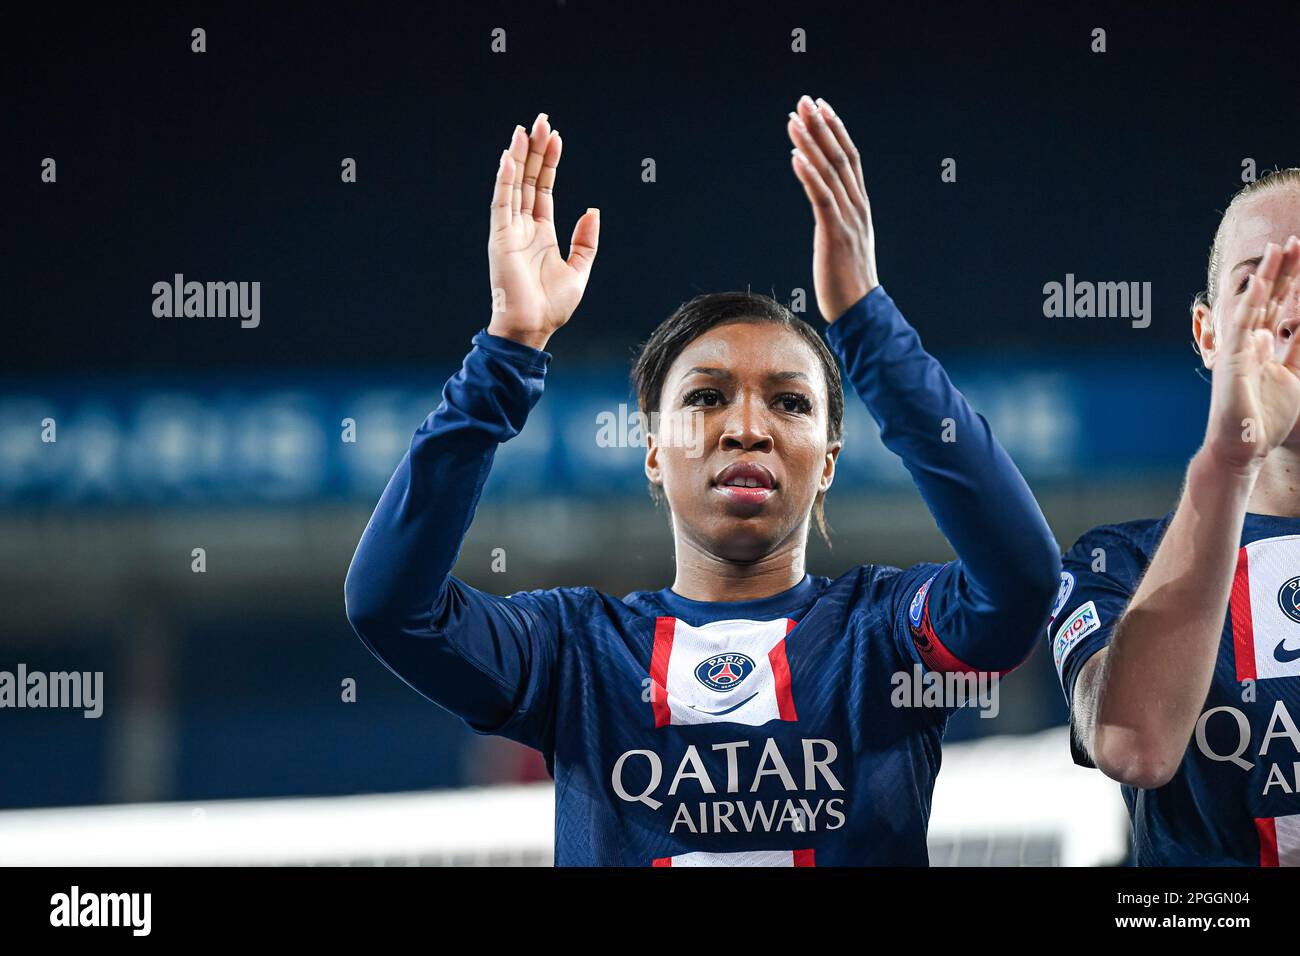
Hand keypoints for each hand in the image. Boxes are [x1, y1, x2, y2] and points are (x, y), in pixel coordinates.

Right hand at [487, 113, 599, 349]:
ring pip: (515, 186)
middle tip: (541, 121)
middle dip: (535, 150)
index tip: (556, 138)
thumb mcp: (579, 270)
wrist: (532, 328)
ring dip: (519, 158)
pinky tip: (510, 160)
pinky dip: (505, 182)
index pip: (545, 189)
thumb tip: (592, 210)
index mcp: (542, 233)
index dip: (550, 163)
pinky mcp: (500, 239)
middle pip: (530, 180)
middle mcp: (524, 227)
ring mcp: (510, 231)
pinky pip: (501, 204)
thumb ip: (585, 242)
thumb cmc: (552, 306)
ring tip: (525, 130)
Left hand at [787, 95, 877, 321]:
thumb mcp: (844, 243)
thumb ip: (838, 221)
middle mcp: (857, 207)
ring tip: (794, 119)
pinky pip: (821, 197)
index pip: (850, 159)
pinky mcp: (835, 234)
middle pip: (840, 156)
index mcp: (860, 207)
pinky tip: (795, 156)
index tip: (822, 108)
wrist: (861, 311)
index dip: (836, 131)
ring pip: (829, 172)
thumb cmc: (849, 282)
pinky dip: (809, 174)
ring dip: (811, 143)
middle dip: (821, 126)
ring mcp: (848, 219)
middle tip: (805, 100)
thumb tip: (826, 208)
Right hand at [1203, 236, 1299, 473]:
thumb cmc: (1264, 420)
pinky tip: (1261, 282)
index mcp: (1262, 346)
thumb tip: (1298, 325)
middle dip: (1283, 270)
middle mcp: (1249, 342)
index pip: (1279, 307)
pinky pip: (1242, 326)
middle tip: (1294, 240)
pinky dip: (1251, 302)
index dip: (1291, 282)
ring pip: (1255, 305)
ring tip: (1280, 247)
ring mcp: (1239, 349)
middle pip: (1269, 299)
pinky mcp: (1232, 360)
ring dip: (1268, 275)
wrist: (1243, 447)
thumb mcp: (1293, 378)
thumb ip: (1297, 351)